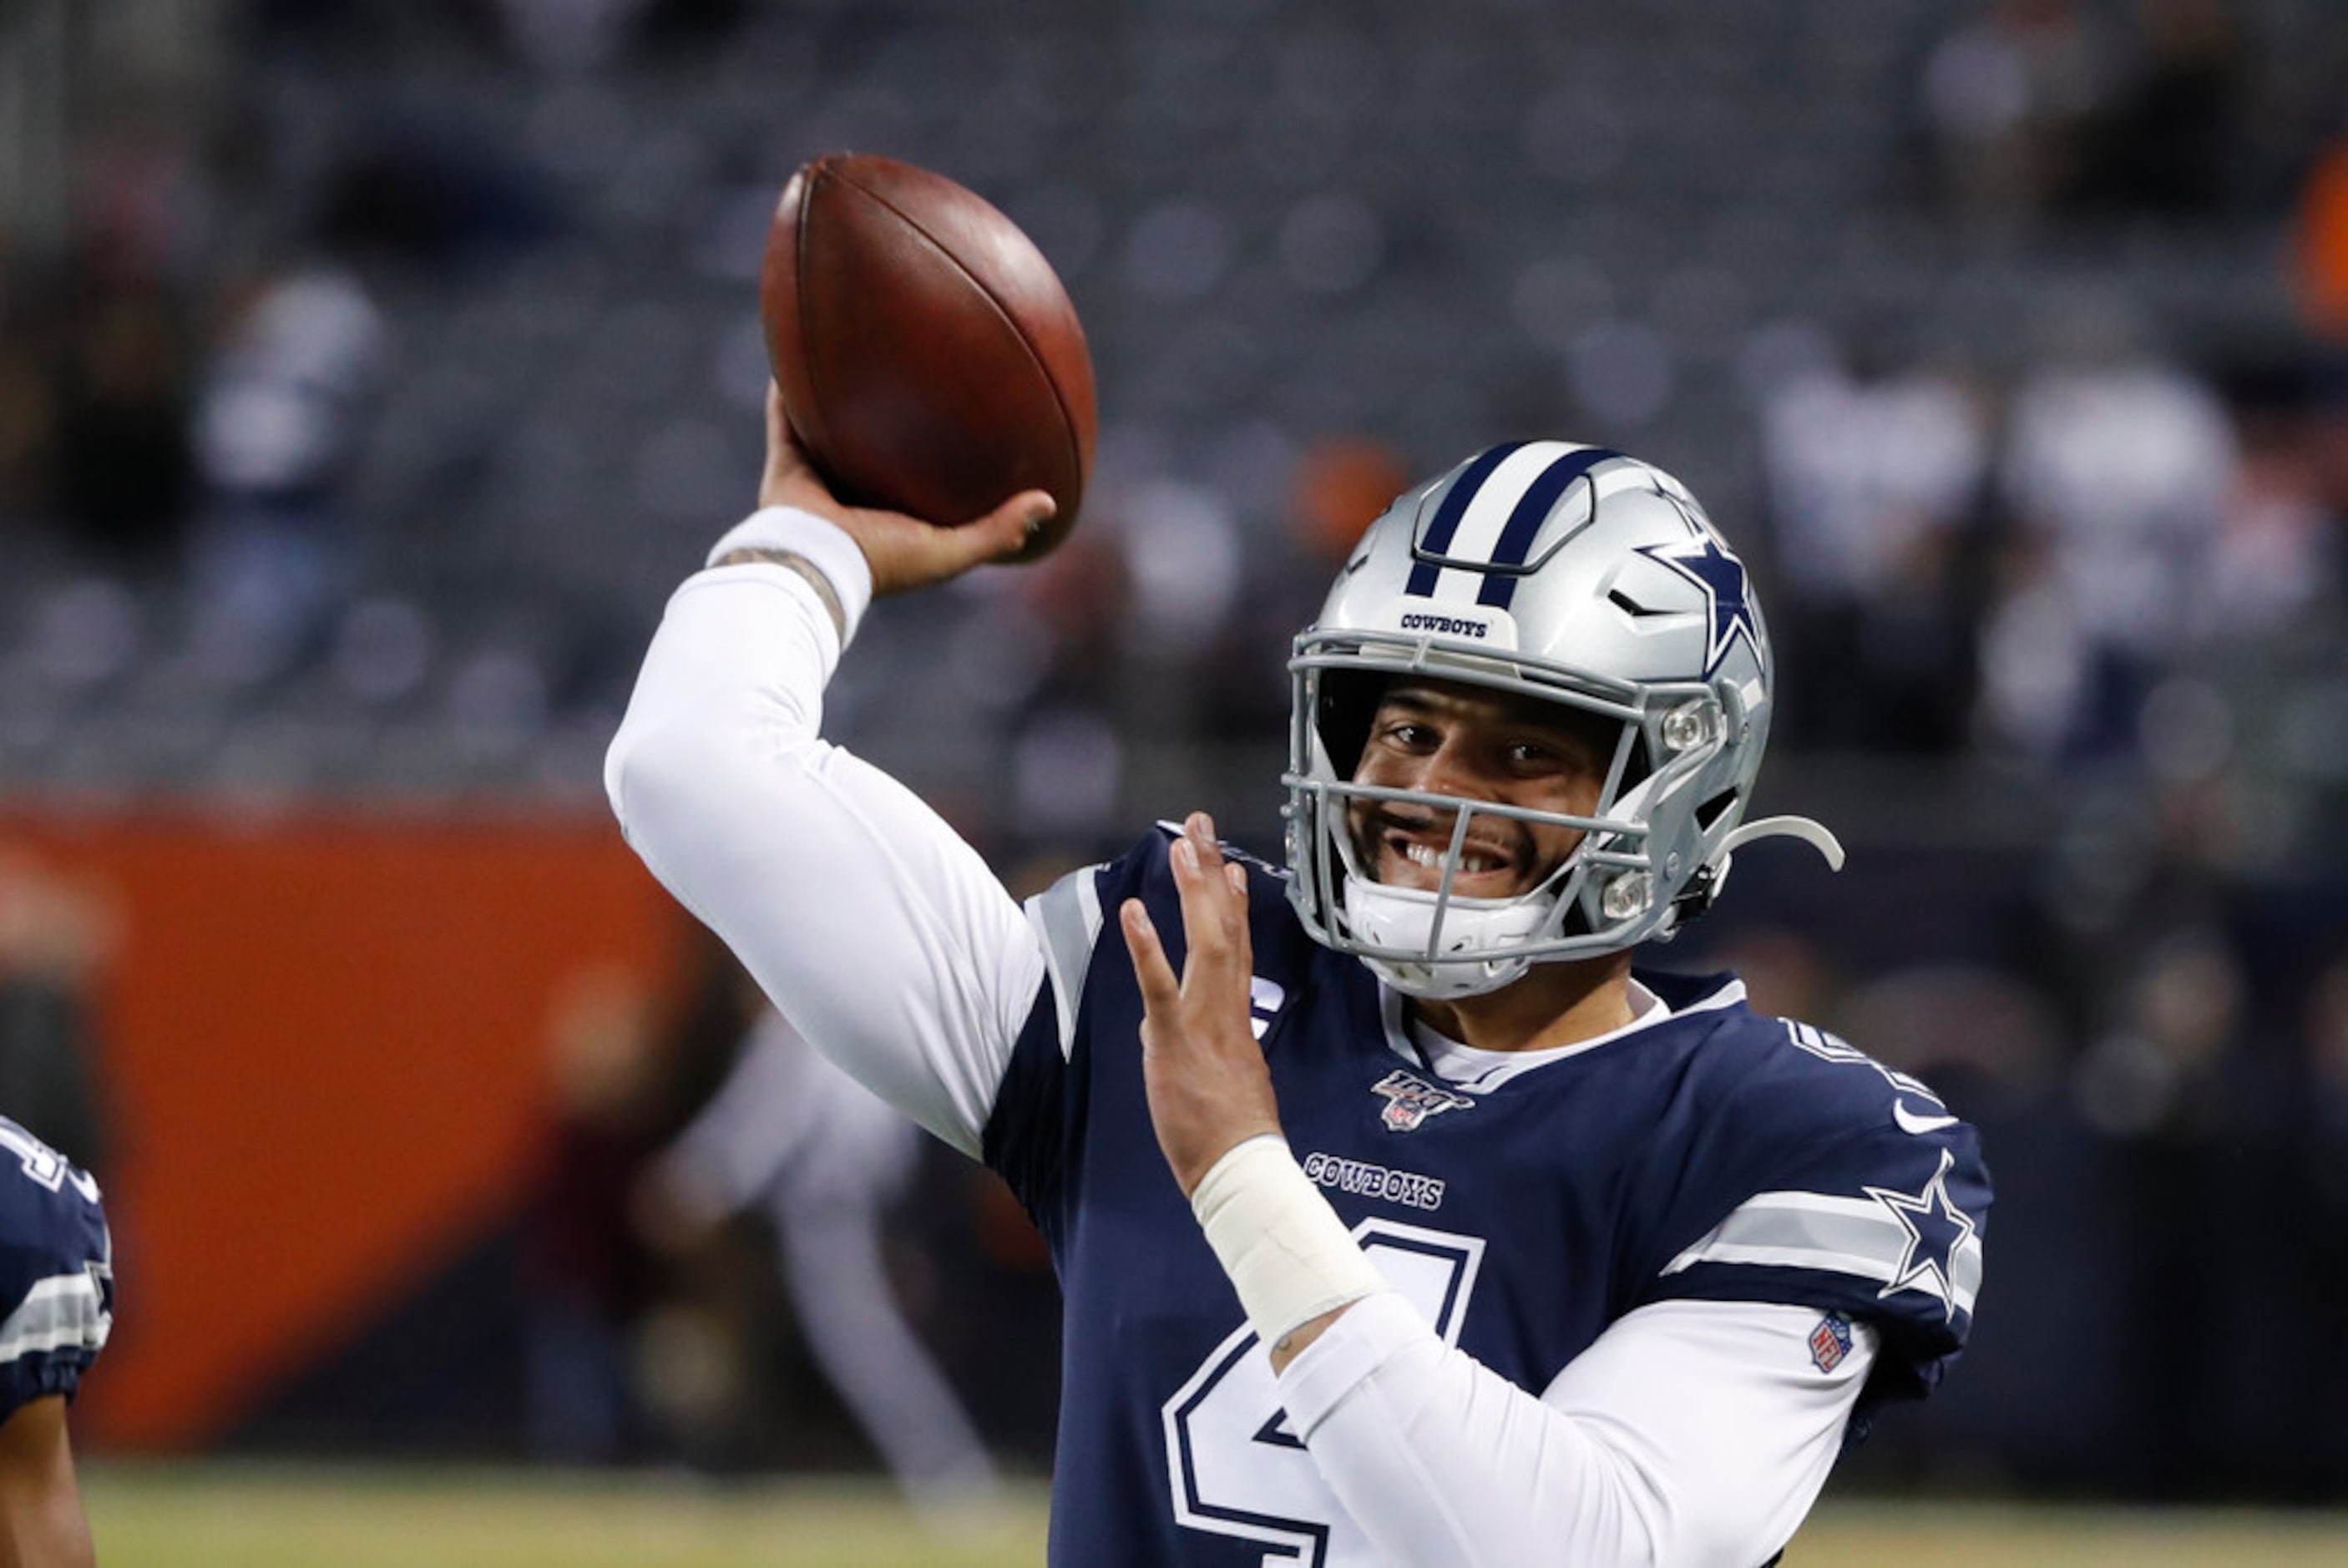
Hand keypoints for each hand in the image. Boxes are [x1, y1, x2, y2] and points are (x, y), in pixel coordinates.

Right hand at [759, 383, 1054, 595]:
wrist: (814, 566)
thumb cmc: (882, 562)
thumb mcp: (949, 550)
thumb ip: (997, 530)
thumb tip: (1049, 502)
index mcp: (887, 517)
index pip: (913, 480)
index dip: (931, 453)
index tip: (957, 421)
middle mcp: (850, 496)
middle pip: (869, 447)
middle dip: (883, 416)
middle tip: (905, 375)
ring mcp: (815, 480)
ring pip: (826, 430)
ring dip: (834, 398)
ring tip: (851, 354)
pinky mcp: (784, 466)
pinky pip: (784, 419)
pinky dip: (786, 392)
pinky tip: (796, 355)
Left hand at [1120, 812, 1283, 1196]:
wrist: (1243, 1169)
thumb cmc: (1232, 1137)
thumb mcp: (1223, 1083)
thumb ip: (1197, 1050)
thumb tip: (1164, 1036)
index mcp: (1238, 1018)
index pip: (1237, 949)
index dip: (1234, 906)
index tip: (1232, 870)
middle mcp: (1227, 1007)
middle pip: (1225, 927)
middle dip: (1213, 873)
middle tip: (1202, 826)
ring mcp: (1204, 1019)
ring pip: (1204, 940)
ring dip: (1193, 888)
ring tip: (1182, 843)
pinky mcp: (1176, 1038)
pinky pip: (1160, 985)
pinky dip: (1146, 946)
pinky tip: (1134, 910)